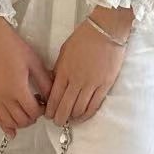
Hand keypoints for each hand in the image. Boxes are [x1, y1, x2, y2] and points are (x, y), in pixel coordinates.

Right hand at [0, 3, 52, 138]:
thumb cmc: (15, 48)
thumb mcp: (35, 63)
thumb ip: (45, 82)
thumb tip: (52, 97)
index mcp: (18, 89)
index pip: (33, 111)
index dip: (42, 111)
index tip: (45, 103)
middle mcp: (4, 97)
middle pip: (22, 120)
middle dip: (33, 117)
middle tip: (38, 107)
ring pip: (9, 121)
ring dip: (21, 122)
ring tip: (28, 113)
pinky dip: (4, 126)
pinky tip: (11, 133)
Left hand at [44, 10, 131, 124]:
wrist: (105, 31)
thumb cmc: (83, 38)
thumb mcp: (64, 52)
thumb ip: (59, 71)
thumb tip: (54, 86)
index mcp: (64, 72)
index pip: (54, 98)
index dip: (50, 110)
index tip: (48, 115)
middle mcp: (77, 80)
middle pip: (65, 107)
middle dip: (59, 118)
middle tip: (57, 122)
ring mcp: (92, 84)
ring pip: (79, 109)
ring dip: (73, 118)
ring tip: (70, 120)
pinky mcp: (105, 85)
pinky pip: (94, 105)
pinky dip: (87, 114)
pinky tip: (83, 116)